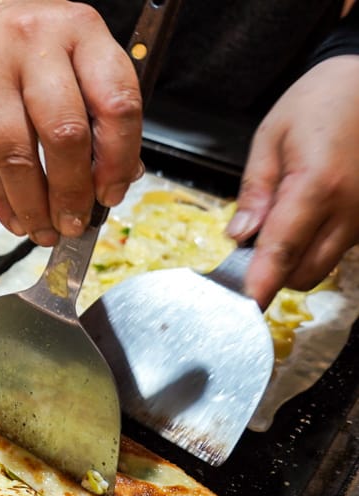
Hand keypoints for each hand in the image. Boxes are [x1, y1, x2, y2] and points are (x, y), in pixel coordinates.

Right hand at [0, 0, 142, 245]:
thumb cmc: (29, 43)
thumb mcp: (76, 52)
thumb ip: (100, 106)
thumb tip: (117, 175)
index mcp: (80, 30)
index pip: (115, 102)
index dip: (118, 158)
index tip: (113, 192)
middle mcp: (33, 46)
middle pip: (63, 134)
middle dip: (72, 191)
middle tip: (76, 222)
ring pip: (16, 156)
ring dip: (34, 204)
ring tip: (46, 230)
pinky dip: (2, 199)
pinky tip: (17, 218)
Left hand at [226, 55, 358, 308]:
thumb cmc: (321, 100)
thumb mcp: (272, 136)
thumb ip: (255, 190)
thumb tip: (239, 235)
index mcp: (317, 185)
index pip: (282, 249)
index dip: (261, 282)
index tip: (244, 304)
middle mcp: (349, 208)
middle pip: (305, 272)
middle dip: (273, 273)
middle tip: (248, 249)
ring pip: (323, 264)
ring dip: (295, 261)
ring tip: (277, 224)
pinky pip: (339, 247)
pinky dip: (315, 246)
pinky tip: (303, 217)